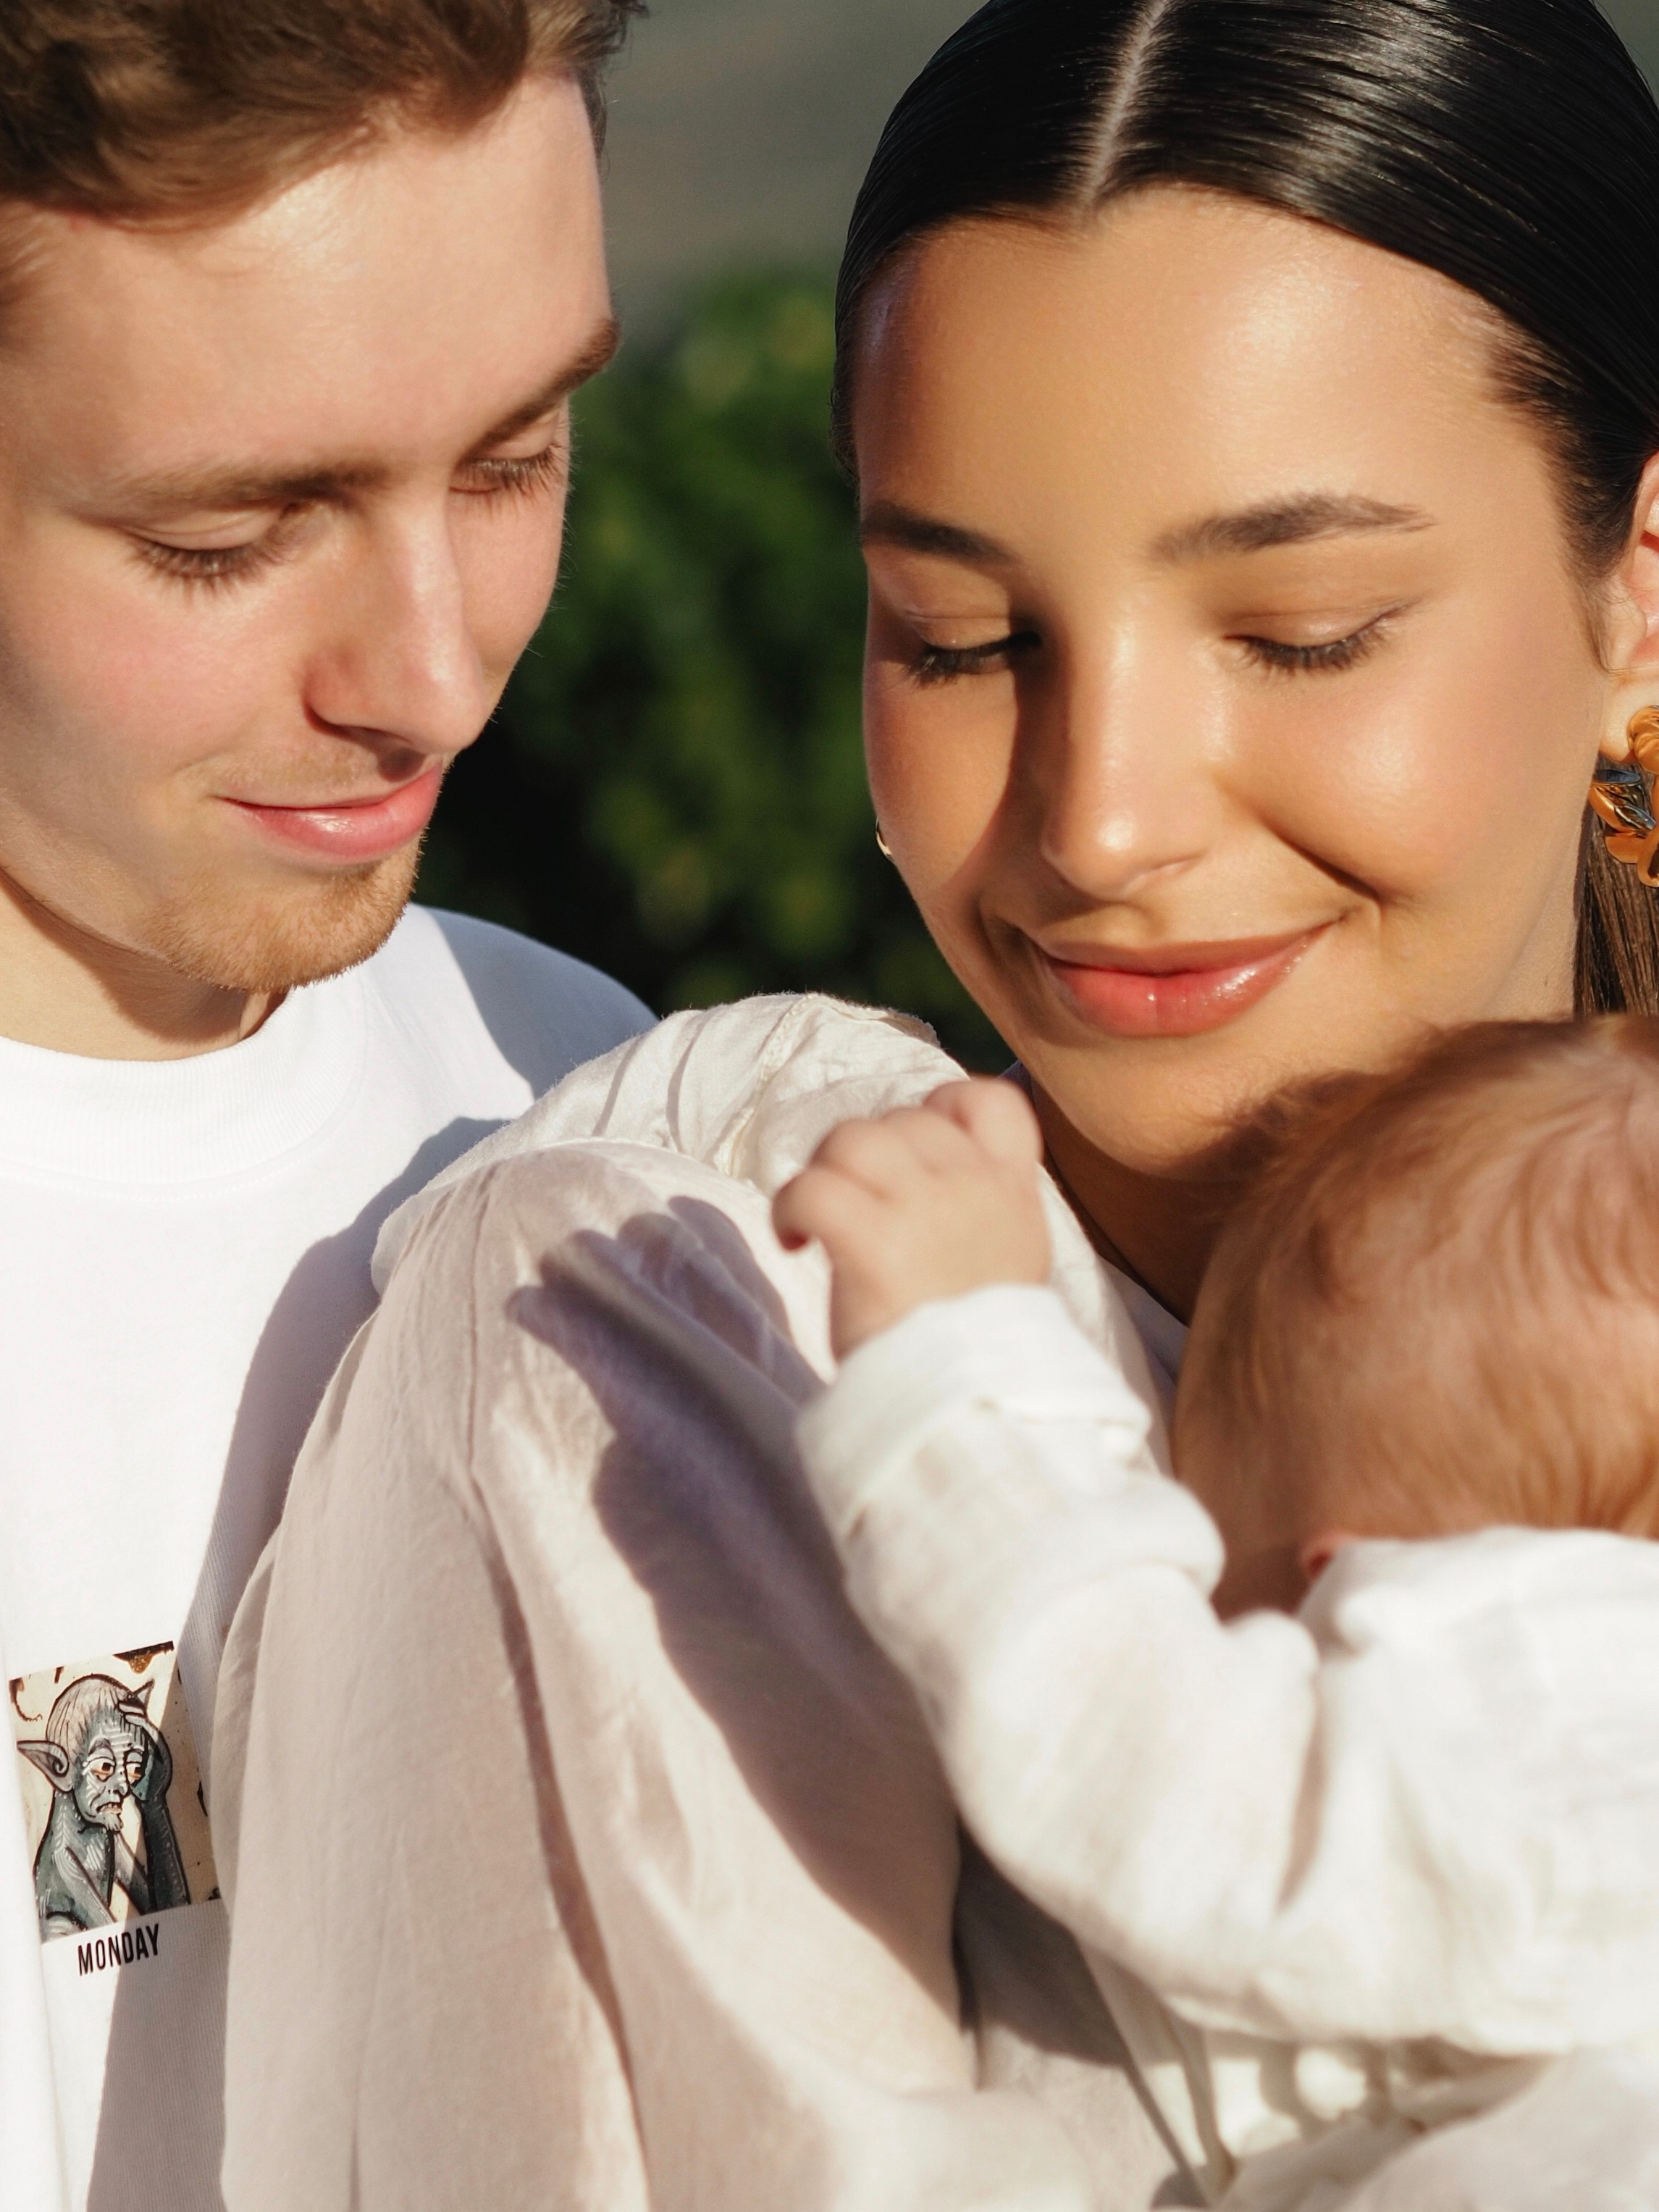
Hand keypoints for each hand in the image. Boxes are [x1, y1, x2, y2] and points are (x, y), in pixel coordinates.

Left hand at [773, 1079, 1051, 1356]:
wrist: (974, 1404)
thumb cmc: (980, 1346)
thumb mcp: (1006, 1263)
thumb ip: (977, 1210)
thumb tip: (921, 1181)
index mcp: (1011, 1191)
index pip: (994, 1100)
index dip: (947, 1105)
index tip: (918, 1146)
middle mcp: (971, 1186)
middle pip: (905, 1119)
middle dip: (870, 1152)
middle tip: (856, 1203)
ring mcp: (922, 1208)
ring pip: (855, 1137)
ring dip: (827, 1167)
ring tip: (820, 1215)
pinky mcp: (872, 1241)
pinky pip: (814, 1187)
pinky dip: (790, 1206)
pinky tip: (794, 1240)